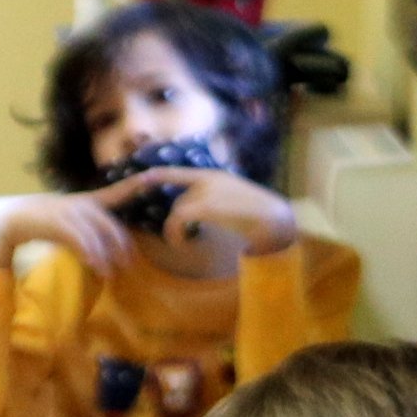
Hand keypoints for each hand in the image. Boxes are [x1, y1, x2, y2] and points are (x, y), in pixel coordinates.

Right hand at [0, 194, 130, 276]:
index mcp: (87, 202)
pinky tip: (94, 266)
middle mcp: (81, 204)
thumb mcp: (70, 225)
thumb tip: (109, 253)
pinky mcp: (57, 223)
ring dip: (105, 256)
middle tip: (128, 264)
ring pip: (97, 234)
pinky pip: (80, 239)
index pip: (117, 192)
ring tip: (109, 273)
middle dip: (121, 245)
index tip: (155, 176)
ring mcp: (69, 212)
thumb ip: (90, 234)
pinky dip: (89, 253)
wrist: (12, 222)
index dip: (137, 184)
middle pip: (110, 225)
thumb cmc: (43, 226)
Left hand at [121, 166, 297, 257]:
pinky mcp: (206, 205)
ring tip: (185, 243)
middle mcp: (209, 179)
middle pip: (179, 202)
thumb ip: (215, 203)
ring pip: (177, 212)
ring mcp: (207, 191)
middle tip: (183, 238)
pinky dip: (175, 234)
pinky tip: (183, 244)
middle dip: (177, 222)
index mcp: (215, 177)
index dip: (158, 175)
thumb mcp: (233, 203)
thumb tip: (197, 215)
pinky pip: (177, 220)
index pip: (179, 172)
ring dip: (176, 231)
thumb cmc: (258, 217)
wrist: (275, 220)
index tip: (141, 178)